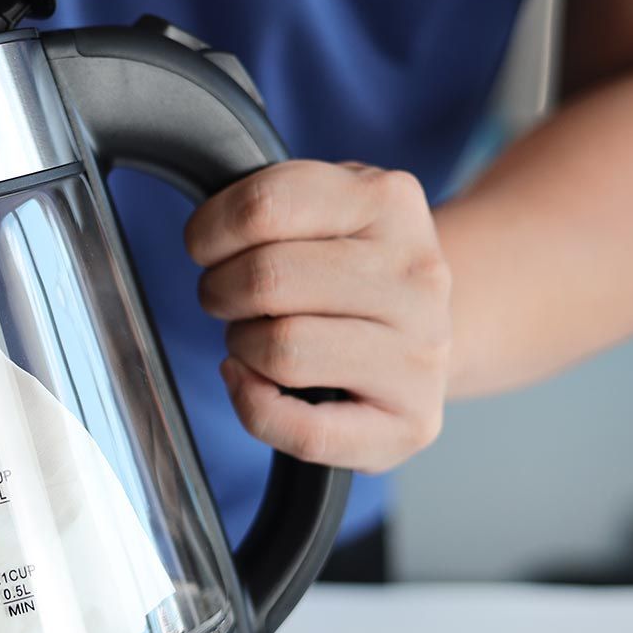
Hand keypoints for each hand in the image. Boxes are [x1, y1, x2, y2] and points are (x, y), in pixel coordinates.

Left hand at [187, 160, 452, 472]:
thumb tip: (209, 236)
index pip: (265, 206)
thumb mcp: (325, 210)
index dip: (210, 232)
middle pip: (265, 279)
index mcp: (389, 201)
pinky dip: (255, 408)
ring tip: (258, 338)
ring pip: (281, 349)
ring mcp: (419, 353)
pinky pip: (305, 431)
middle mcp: (415, 274)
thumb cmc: (351, 273)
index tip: (207, 246)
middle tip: (229, 297)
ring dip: (243, 346)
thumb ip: (271, 205)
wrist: (425, 332)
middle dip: (221, 291)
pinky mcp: (410, 422)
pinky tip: (255, 384)